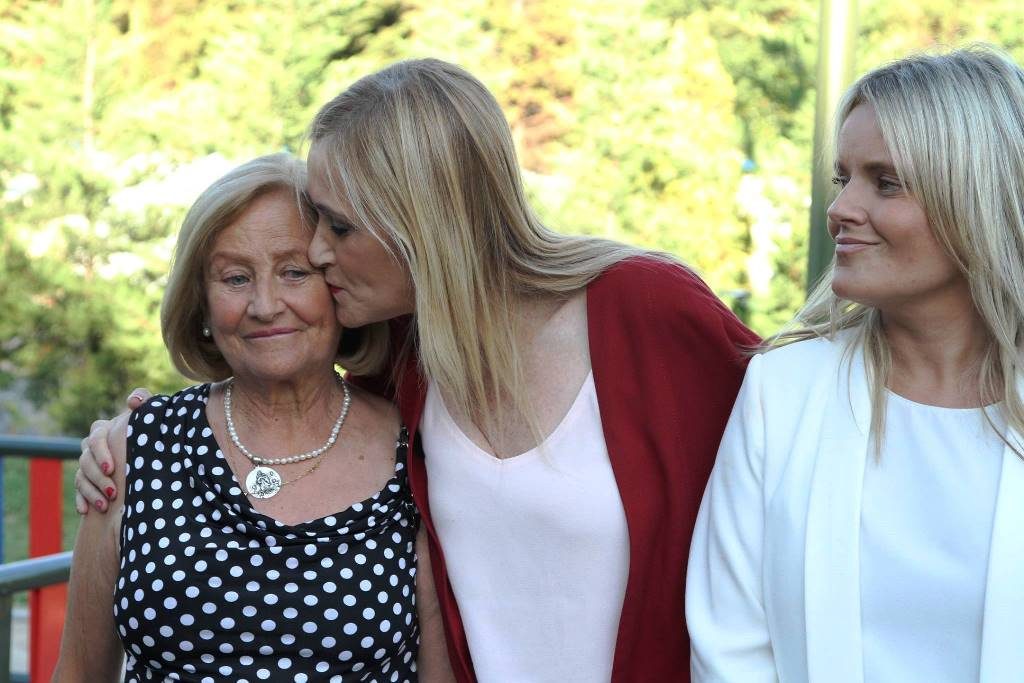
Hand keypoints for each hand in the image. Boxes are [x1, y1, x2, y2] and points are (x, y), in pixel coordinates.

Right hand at [74, 388, 151, 513]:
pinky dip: (82, 499)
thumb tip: (132, 401)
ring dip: (91, 491)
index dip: (101, 452)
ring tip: (105, 505)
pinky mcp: (87, 479)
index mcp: (104, 429)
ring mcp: (87, 463)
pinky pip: (78, 489)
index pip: (96, 438)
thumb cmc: (151, 431)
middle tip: (112, 492)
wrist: (153, 456)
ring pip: (81, 476)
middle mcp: (92, 446)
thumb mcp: (150, 415)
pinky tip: (85, 510)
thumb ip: (144, 400)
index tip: (112, 468)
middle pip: (85, 460)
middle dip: (97, 477)